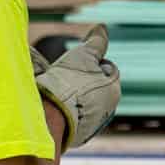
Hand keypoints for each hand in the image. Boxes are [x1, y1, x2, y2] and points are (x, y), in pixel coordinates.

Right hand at [35, 25, 121, 148]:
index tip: (75, 64)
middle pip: (95, 87)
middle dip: (81, 80)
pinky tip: (53, 108)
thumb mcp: (84, 55)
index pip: (106, 68)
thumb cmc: (69, 84)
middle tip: (64, 77)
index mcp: (113, 90)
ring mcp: (93, 126)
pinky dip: (65, 111)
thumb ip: (96, 42)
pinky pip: (73, 118)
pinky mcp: (77, 137)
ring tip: (56, 92)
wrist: (50, 118)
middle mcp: (108, 110)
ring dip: (73, 97)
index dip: (89, 62)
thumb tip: (102, 28)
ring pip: (84, 103)